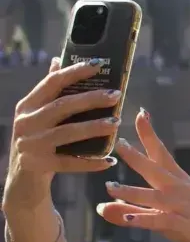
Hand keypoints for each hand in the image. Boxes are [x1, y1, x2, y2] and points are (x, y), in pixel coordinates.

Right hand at [3, 57, 120, 215]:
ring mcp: (31, 145)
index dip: (76, 72)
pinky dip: (91, 162)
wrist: (21, 182)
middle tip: (116, 96)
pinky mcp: (39, 166)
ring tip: (116, 122)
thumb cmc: (37, 142)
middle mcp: (26, 123)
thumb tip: (59, 60)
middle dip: (91, 99)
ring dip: (94, 127)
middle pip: (62, 106)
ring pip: (67, 133)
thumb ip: (48, 91)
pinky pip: (70, 163)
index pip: (52, 82)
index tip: (99, 64)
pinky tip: (110, 160)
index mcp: (27, 106)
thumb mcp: (36, 115)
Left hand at [96, 109, 189, 241]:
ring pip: (152, 196)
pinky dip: (142, 219)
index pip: (160, 152)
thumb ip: (132, 207)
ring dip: (130, 192)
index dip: (149, 134)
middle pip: (155, 169)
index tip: (140, 113)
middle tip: (119, 144)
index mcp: (176, 178)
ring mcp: (180, 206)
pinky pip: (158, 221)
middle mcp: (178, 188)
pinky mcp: (181, 224)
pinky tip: (126, 218)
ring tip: (110, 187)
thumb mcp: (164, 210)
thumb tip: (101, 207)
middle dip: (136, 157)